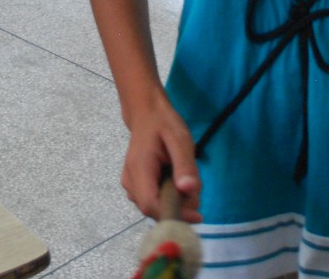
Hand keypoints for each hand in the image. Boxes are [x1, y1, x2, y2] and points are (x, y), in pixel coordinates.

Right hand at [122, 95, 200, 222]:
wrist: (146, 113)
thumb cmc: (164, 124)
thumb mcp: (180, 140)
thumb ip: (185, 166)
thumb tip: (190, 191)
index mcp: (139, 169)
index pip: (151, 205)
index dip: (174, 215)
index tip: (198, 215)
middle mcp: (130, 181)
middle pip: (154, 209)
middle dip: (178, 207)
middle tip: (195, 189)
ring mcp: (130, 184)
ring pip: (154, 207)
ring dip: (174, 202)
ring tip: (185, 181)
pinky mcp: (135, 185)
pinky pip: (153, 200)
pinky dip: (168, 197)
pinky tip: (175, 181)